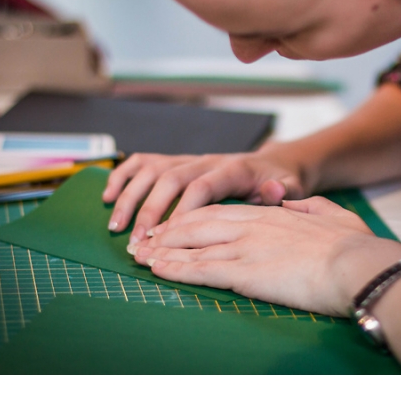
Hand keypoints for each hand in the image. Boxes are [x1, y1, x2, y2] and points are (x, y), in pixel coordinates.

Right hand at [103, 144, 308, 244]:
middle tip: (136, 241)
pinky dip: (122, 176)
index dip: (183, 210)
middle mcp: (207, 160)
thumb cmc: (281, 182)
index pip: (203, 186)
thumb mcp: (293, 187)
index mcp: (233, 170)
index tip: (167, 237)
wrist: (274, 164)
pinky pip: (143, 162)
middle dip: (150, 210)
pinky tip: (107, 196)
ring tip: (116, 227)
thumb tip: (273, 190)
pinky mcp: (177, 162)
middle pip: (171, 178)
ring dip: (130, 196)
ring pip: (152, 170)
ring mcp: (189, 159)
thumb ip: (284, 191)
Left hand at [129, 195, 400, 315]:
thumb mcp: (333, 215)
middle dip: (168, 231)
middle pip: (199, 223)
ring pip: (193, 244)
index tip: (176, 225)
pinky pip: (200, 268)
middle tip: (146, 239)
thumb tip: (293, 202)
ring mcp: (246, 246)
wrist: (358, 263)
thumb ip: (309, 206)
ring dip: (163, 251)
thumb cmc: (353, 245)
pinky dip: (175, 268)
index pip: (221, 211)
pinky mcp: (244, 271)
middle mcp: (253, 224)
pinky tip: (157, 270)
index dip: (194, 217)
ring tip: (141, 256)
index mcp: (272, 213)